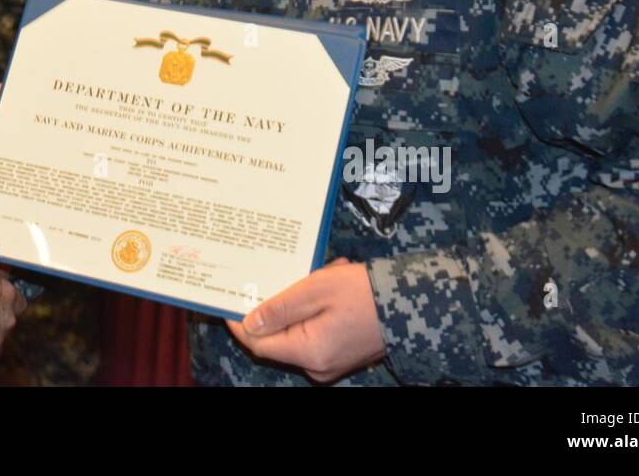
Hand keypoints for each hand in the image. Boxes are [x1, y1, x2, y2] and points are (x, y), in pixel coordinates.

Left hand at [225, 258, 385, 383]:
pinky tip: (327, 282)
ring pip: (293, 332)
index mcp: (308, 353)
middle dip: (272, 305)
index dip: (239, 321)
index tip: (228, 298)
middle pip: (275, 339)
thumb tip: (248, 323)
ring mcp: (328, 363)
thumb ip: (280, 308)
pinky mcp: (337, 355)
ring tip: (316, 273)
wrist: (411, 303)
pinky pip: (311, 333)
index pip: (258, 343)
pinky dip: (311, 309)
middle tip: (276, 273)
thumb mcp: (316, 290)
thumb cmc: (363, 293)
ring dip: (296, 302)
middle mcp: (316, 366)